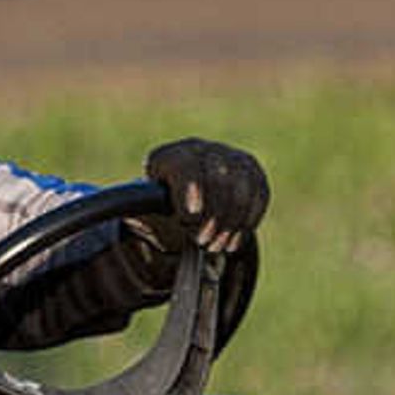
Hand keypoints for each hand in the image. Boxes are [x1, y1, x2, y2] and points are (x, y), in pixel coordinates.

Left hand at [141, 137, 268, 253]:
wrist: (187, 195)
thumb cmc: (163, 206)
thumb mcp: (146, 210)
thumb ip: (143, 213)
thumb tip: (135, 222)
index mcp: (170, 156)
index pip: (186, 167)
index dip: (191, 189)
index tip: (191, 216)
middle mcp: (202, 149)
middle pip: (219, 176)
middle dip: (215, 216)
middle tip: (206, 242)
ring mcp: (230, 156)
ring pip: (243, 185)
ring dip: (233, 222)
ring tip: (220, 245)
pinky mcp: (251, 169)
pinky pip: (258, 192)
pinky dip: (249, 218)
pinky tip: (236, 237)